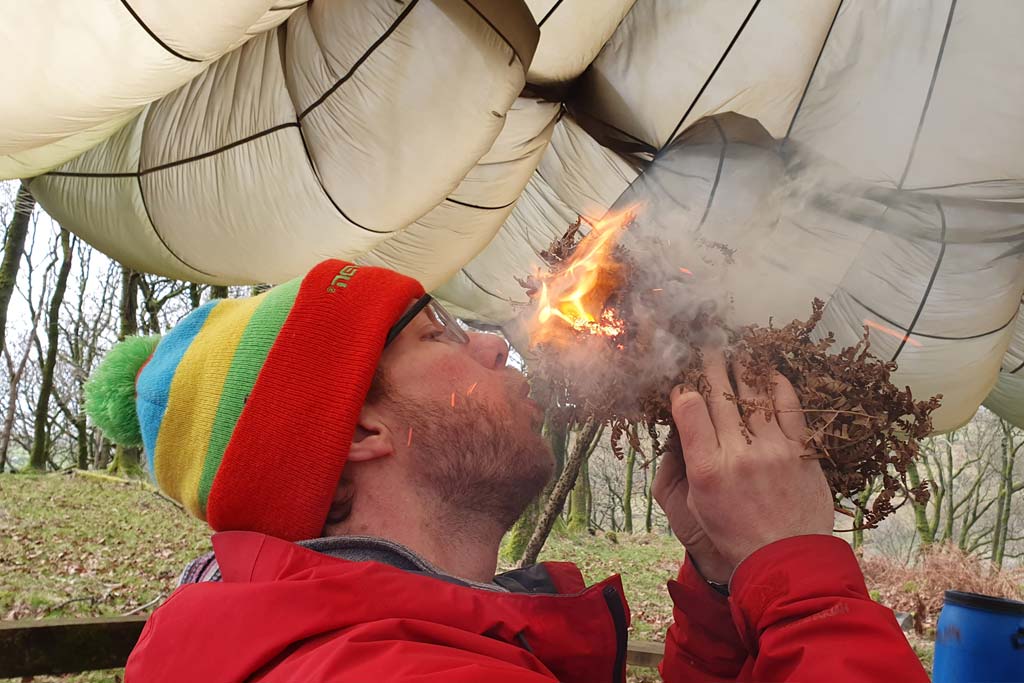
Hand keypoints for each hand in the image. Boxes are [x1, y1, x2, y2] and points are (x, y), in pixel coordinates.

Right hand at [656, 348, 833, 574]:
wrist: (786, 560)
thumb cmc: (734, 535)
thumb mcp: (695, 505)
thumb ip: (686, 463)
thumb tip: (683, 425)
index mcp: (706, 469)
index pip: (689, 409)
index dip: (684, 388)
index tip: (683, 380)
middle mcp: (738, 454)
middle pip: (720, 394)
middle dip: (710, 364)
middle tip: (707, 345)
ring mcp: (773, 450)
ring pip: (753, 394)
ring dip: (743, 366)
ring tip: (737, 349)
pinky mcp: (801, 450)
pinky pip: (789, 406)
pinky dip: (778, 384)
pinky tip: (770, 371)